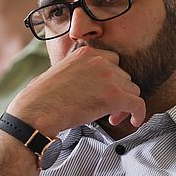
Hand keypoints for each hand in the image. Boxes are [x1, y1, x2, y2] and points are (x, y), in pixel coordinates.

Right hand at [9, 46, 145, 131]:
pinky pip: (138, 104)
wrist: (36, 111)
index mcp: (87, 53)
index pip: (113, 62)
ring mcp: (109, 77)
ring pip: (133, 90)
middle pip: (124, 77)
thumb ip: (81, 71)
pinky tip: (134, 122)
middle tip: (107, 110)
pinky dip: (139, 114)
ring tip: (111, 118)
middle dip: (118, 93)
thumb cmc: (43, 98)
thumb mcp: (62, 72)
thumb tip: (91, 85)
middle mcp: (100, 61)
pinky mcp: (114, 96)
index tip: (104, 94)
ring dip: (125, 105)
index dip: (112, 80)